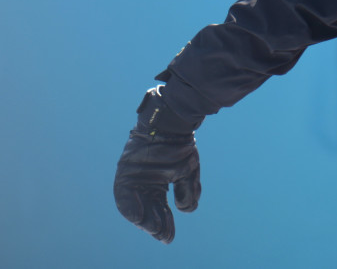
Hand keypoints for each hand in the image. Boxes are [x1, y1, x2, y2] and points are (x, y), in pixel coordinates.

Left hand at [113, 87, 201, 243]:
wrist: (172, 123)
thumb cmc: (180, 145)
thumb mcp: (188, 171)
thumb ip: (187, 191)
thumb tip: (184, 210)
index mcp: (158, 184)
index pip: (158, 208)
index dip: (163, 223)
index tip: (168, 236)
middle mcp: (143, 183)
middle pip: (147, 210)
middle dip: (154, 224)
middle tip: (163, 236)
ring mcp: (133, 178)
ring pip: (134, 206)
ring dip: (142, 219)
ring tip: (150, 230)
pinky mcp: (124, 172)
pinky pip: (123, 194)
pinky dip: (129, 207)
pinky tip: (137, 217)